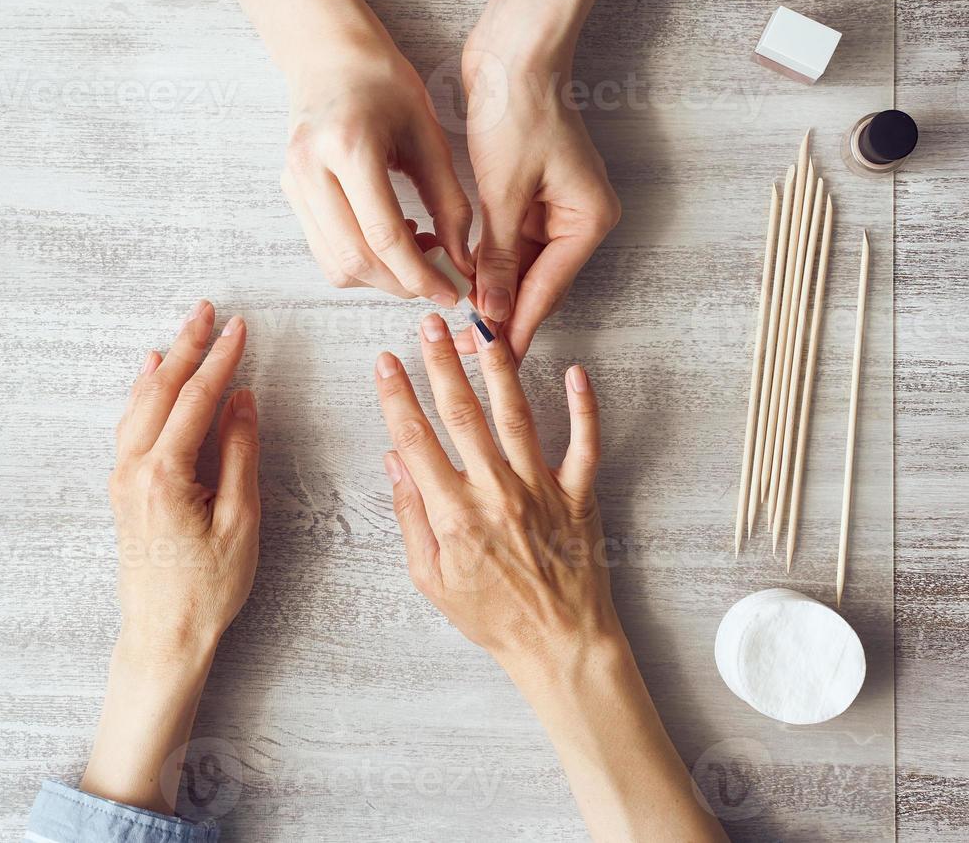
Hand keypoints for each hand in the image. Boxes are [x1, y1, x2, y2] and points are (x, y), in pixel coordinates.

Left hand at [83, 300, 259, 813]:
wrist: (163, 635)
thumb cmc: (207, 586)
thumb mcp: (240, 520)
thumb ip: (239, 454)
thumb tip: (241, 401)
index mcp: (164, 473)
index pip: (197, 399)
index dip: (221, 360)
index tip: (240, 328)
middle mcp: (134, 468)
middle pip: (161, 391)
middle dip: (186, 347)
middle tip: (208, 310)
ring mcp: (123, 478)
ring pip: (141, 404)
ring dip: (165, 365)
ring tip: (183, 332)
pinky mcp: (123, 490)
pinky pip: (130, 425)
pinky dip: (143, 394)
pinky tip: (149, 377)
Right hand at [282, 36, 473, 302]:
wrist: (330, 55)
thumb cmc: (385, 86)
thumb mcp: (429, 136)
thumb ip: (448, 202)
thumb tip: (460, 262)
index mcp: (349, 147)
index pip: (384, 235)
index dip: (420, 274)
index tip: (449, 292)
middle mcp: (311, 169)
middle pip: (355, 259)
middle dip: (401, 283)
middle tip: (438, 280)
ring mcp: (293, 184)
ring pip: (336, 265)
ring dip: (380, 277)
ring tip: (416, 254)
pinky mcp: (290, 194)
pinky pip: (325, 252)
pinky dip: (361, 262)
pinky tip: (389, 240)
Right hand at [374, 313, 620, 675]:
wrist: (559, 644)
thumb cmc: (492, 617)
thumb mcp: (431, 579)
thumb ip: (411, 516)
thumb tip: (395, 461)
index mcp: (454, 513)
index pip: (416, 439)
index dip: (396, 396)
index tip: (385, 362)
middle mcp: (495, 492)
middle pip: (462, 414)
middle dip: (441, 364)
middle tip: (429, 325)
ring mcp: (540, 489)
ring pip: (516, 416)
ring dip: (497, 369)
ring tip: (483, 332)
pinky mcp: (577, 496)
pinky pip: (584, 444)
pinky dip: (584, 407)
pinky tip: (577, 371)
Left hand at [457, 36, 620, 360]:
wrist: (513, 50)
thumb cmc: (517, 109)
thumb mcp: (503, 192)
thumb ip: (499, 259)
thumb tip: (493, 314)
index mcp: (588, 220)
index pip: (548, 289)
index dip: (517, 325)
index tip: (494, 359)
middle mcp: (580, 218)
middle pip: (538, 283)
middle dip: (502, 312)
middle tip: (467, 347)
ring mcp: (556, 208)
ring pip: (521, 266)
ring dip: (491, 289)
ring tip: (459, 322)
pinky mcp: (531, 196)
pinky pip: (510, 242)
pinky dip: (487, 260)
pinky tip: (461, 280)